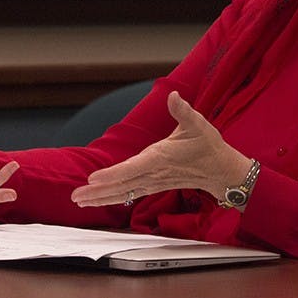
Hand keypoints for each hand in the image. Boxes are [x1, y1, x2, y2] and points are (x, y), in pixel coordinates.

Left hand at [70, 91, 250, 206]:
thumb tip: (175, 97)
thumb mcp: (199, 125)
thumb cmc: (208, 147)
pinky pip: (129, 194)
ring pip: (123, 193)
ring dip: (101, 198)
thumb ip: (184, 111)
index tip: (93, 179)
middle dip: (98, 191)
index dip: (113, 174)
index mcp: (161, 157)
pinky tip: (99, 200)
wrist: (222, 172)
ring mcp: (153, 182)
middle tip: (76, 196)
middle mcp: (154, 172)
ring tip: (80, 201)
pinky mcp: (153, 185)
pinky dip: (112, 197)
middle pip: (122, 185)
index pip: (133, 167)